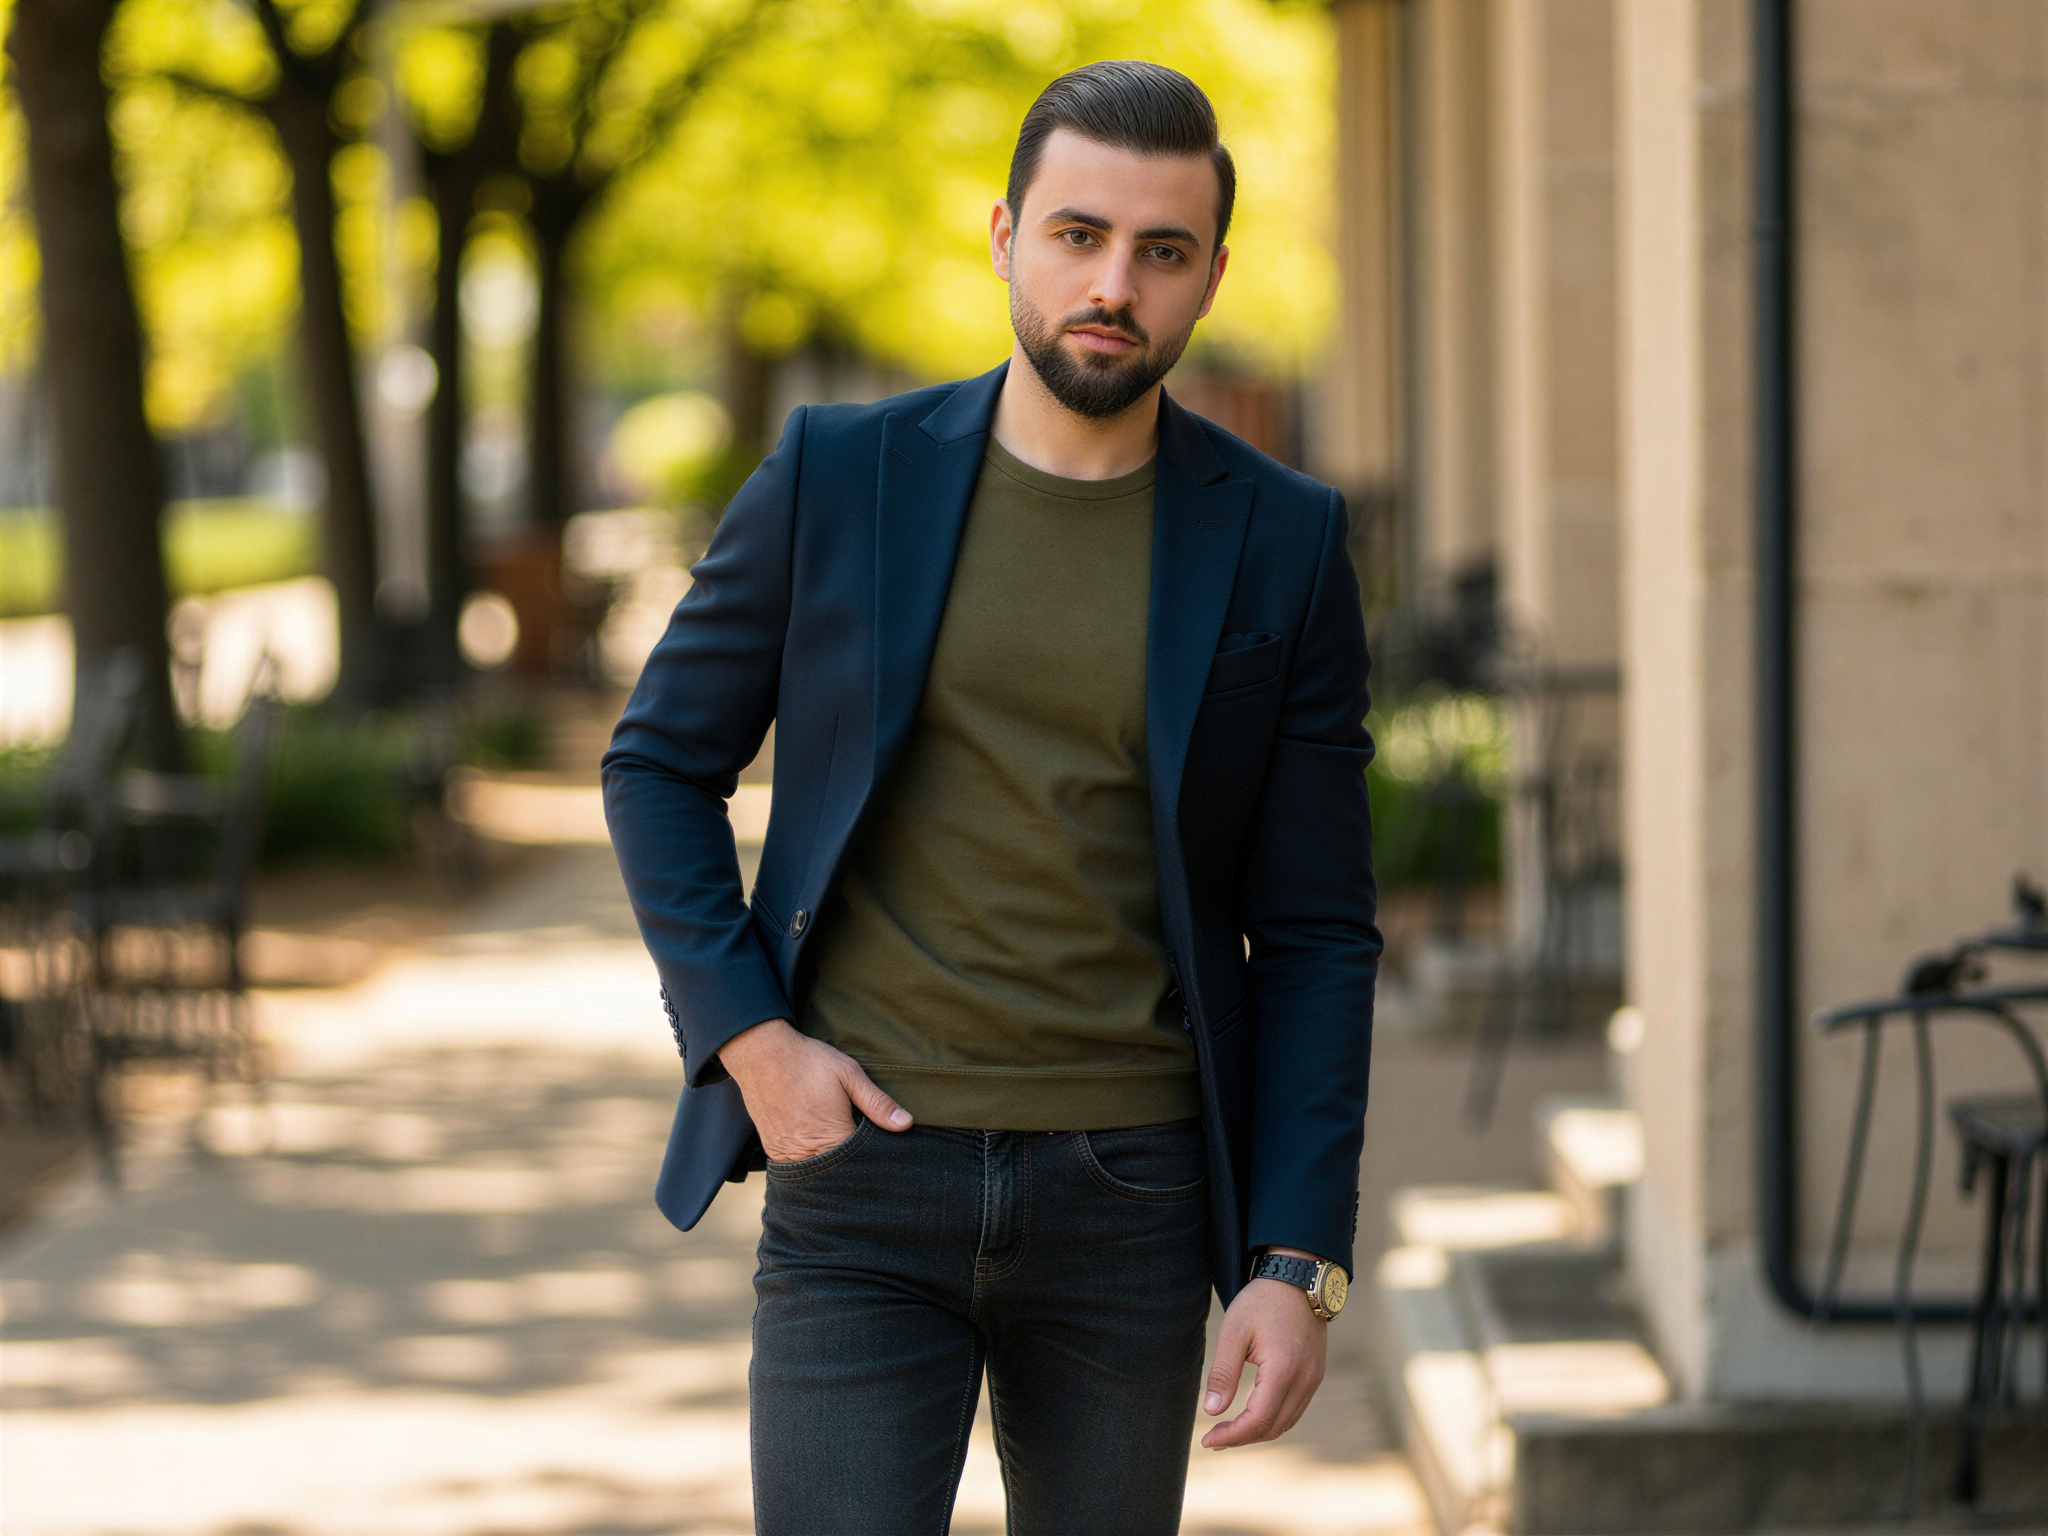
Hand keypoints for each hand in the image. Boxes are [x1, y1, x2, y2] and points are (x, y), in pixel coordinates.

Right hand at [717, 1018, 912, 1162]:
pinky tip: (816, 1148)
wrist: (761, 1053)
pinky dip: (808, 1160)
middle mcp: (807, 1152)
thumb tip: (906, 1124)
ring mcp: (786, 1153)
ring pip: (815, 1172)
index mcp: (832, 1137)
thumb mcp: (849, 1074)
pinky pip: (795, 1166)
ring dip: (828, 1165)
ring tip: (836, 1146)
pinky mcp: (772, 1149)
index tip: (880, 1149)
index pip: (861, 1163)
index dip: (872, 1157)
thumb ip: (877, 1103)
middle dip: (850, 1165)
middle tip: (857, 1145)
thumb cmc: (808, 1062)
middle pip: (838, 1172)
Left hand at [1200, 1248, 1328, 1449]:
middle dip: (1242, 1438)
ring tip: (1230, 1431)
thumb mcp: (1234, 1331)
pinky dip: (1274, 1419)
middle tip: (1214, 1438)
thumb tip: (1212, 1411)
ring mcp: (1314, 1378)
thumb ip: (1223, 1373)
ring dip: (1259, 1431)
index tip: (1208, 1440)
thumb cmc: (1262, 1301)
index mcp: (1282, 1370)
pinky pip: (1295, 1409)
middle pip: (1273, 1427)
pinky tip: (1254, 1414)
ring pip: (1287, 1422)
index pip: (1258, 1420)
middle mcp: (1304, 1380)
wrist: (1298, 1278)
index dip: (1232, 1436)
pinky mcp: (1315, 1374)